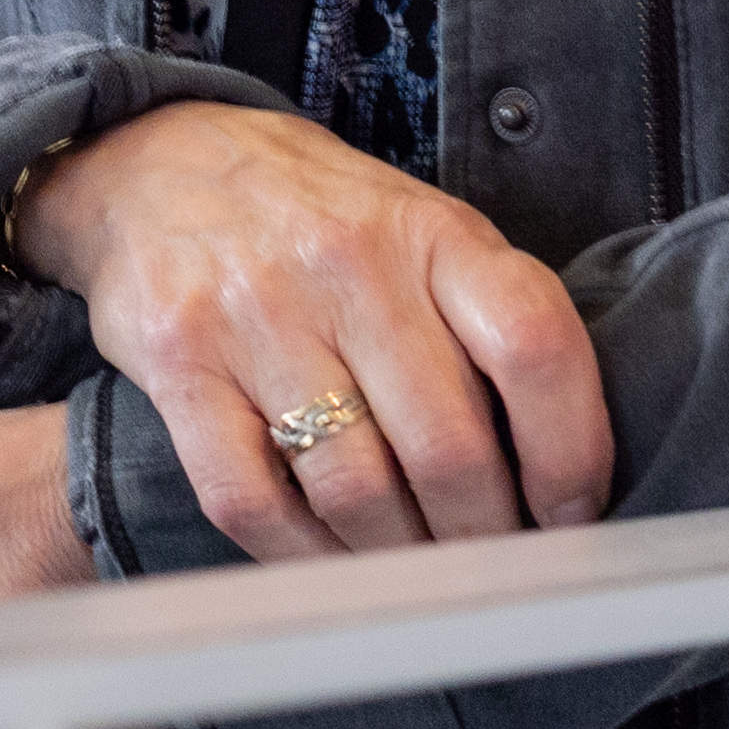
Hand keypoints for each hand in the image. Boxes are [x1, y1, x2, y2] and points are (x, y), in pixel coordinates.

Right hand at [20, 105, 620, 560]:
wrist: (156, 161)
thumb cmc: (316, 220)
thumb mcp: (418, 231)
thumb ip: (482, 323)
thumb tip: (557, 474)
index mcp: (432, 233)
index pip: (534, 345)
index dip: (571, 452)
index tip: (572, 514)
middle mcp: (348, 264)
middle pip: (449, 448)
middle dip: (483, 538)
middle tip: (488, 564)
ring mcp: (256, 312)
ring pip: (357, 491)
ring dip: (397, 558)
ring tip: (412, 566)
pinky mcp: (178, 361)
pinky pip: (253, 500)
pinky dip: (302, 555)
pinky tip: (327, 557)